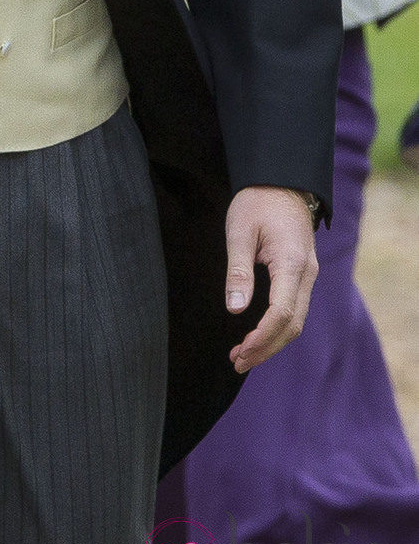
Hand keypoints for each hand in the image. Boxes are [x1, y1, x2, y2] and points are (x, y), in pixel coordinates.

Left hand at [224, 186, 317, 373]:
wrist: (282, 181)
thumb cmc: (257, 202)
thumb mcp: (240, 231)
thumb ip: (238, 271)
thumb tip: (235, 310)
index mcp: (292, 263)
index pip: (281, 313)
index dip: (262, 337)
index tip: (240, 352)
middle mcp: (306, 273)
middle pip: (292, 324)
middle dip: (266, 348)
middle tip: (237, 362)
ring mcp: (308, 274)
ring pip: (295, 320)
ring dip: (271, 341)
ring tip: (242, 355)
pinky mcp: (302, 274)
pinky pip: (293, 308)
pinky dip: (276, 327)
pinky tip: (256, 334)